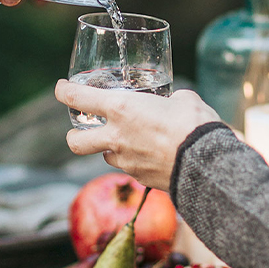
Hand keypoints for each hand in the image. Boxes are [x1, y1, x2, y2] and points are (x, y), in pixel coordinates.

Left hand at [55, 80, 223, 190]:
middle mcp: (116, 137)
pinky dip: (134, 162)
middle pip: (75, 142)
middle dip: (74, 136)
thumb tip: (174, 102)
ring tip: (129, 141)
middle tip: (81, 131)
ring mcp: (126, 161)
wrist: (207, 165)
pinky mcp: (139, 178)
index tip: (61, 89)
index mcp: (121, 109)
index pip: (78, 98)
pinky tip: (151, 156)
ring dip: (111, 149)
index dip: (64, 92)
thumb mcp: (183, 99)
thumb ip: (169, 100)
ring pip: (106, 156)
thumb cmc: (196, 125)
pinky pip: (129, 168)